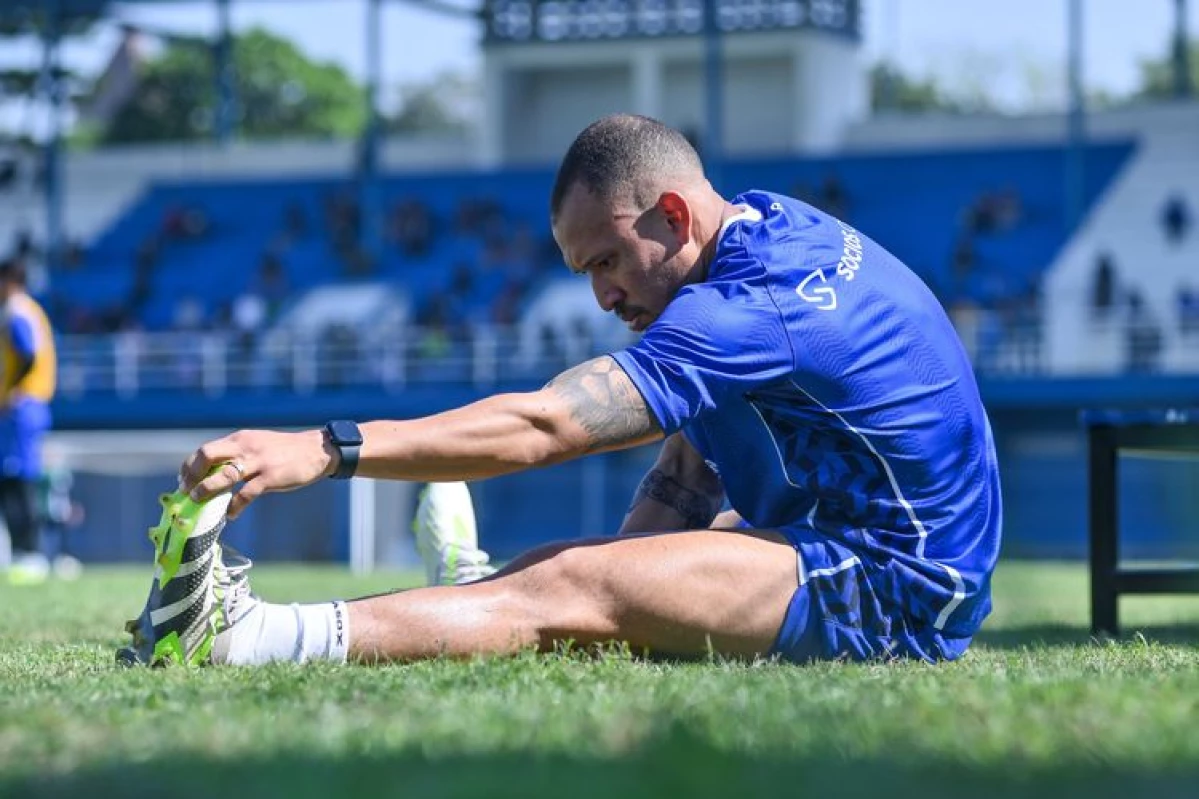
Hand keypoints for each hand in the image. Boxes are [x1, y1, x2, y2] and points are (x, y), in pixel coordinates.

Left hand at [179, 428, 335, 518]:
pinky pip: (246, 494)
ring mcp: (258, 462)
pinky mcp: (270, 477)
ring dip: (206, 491)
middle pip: (207, 456)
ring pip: (223, 476)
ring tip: (198, 501)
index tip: (185, 482)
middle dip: (192, 475)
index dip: (190, 467)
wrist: (316, 450)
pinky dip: (234, 506)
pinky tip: (230, 514)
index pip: (205, 450)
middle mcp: (245, 447)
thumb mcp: (257, 445)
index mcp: (239, 439)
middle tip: (188, 492)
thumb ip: (237, 455)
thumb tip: (213, 473)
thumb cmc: (285, 451)